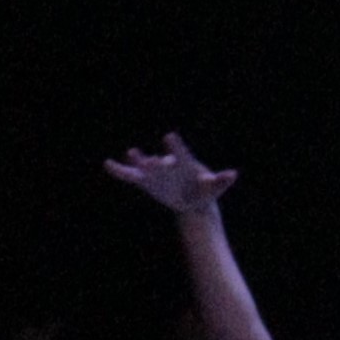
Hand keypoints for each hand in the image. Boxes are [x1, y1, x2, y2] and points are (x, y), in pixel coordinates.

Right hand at [103, 136, 235, 214]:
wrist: (193, 201)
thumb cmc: (205, 191)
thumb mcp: (214, 189)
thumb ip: (221, 181)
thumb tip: (233, 175)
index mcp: (185, 163)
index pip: (180, 152)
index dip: (175, 145)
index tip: (169, 137)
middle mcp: (168, 164)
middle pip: (161, 162)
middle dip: (157, 162)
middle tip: (152, 161)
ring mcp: (155, 172)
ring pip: (143, 166)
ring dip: (137, 161)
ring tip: (131, 153)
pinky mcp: (145, 181)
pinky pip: (129, 176)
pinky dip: (119, 171)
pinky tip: (107, 164)